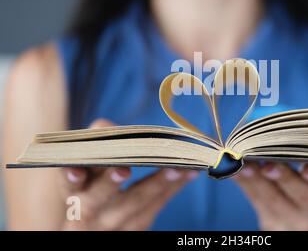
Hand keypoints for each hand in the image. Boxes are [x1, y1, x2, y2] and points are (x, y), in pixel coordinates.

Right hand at [58, 119, 197, 230]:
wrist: (95, 232)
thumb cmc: (91, 191)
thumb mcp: (85, 176)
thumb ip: (94, 148)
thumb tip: (105, 125)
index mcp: (73, 194)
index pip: (67, 185)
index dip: (70, 178)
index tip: (76, 171)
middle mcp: (88, 212)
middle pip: (98, 198)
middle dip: (110, 183)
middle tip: (122, 170)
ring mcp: (114, 224)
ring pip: (135, 203)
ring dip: (157, 183)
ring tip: (175, 168)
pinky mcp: (136, 228)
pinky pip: (156, 206)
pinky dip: (173, 187)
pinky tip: (189, 172)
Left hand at [234, 162, 307, 230]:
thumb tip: (278, 115)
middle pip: (303, 195)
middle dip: (285, 178)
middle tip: (270, 165)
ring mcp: (296, 220)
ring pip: (275, 201)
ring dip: (258, 181)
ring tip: (246, 165)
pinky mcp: (273, 223)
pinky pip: (257, 202)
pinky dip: (245, 183)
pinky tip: (236, 169)